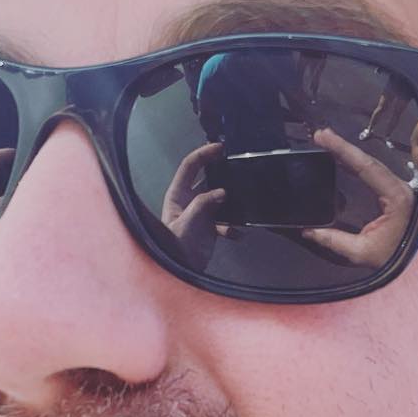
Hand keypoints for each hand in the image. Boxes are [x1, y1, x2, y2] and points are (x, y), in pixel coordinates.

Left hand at [161, 141, 231, 266]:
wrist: (180, 268)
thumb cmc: (175, 245)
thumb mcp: (187, 221)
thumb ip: (203, 204)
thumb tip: (222, 193)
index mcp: (178, 194)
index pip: (190, 166)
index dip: (204, 154)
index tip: (220, 148)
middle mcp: (189, 200)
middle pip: (207, 178)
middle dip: (221, 173)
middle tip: (237, 166)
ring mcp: (201, 213)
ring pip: (219, 198)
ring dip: (230, 201)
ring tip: (242, 200)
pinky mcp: (210, 227)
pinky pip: (226, 221)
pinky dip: (233, 227)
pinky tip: (236, 234)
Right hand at [302, 128, 413, 267]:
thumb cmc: (397, 259)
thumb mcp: (361, 252)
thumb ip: (333, 240)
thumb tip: (308, 230)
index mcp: (396, 197)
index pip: (366, 166)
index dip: (343, 149)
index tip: (324, 138)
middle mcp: (400, 188)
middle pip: (368, 160)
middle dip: (343, 146)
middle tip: (320, 135)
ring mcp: (399, 189)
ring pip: (371, 164)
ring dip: (349, 153)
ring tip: (326, 143)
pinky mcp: (394, 194)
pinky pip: (374, 174)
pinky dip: (356, 164)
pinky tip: (342, 160)